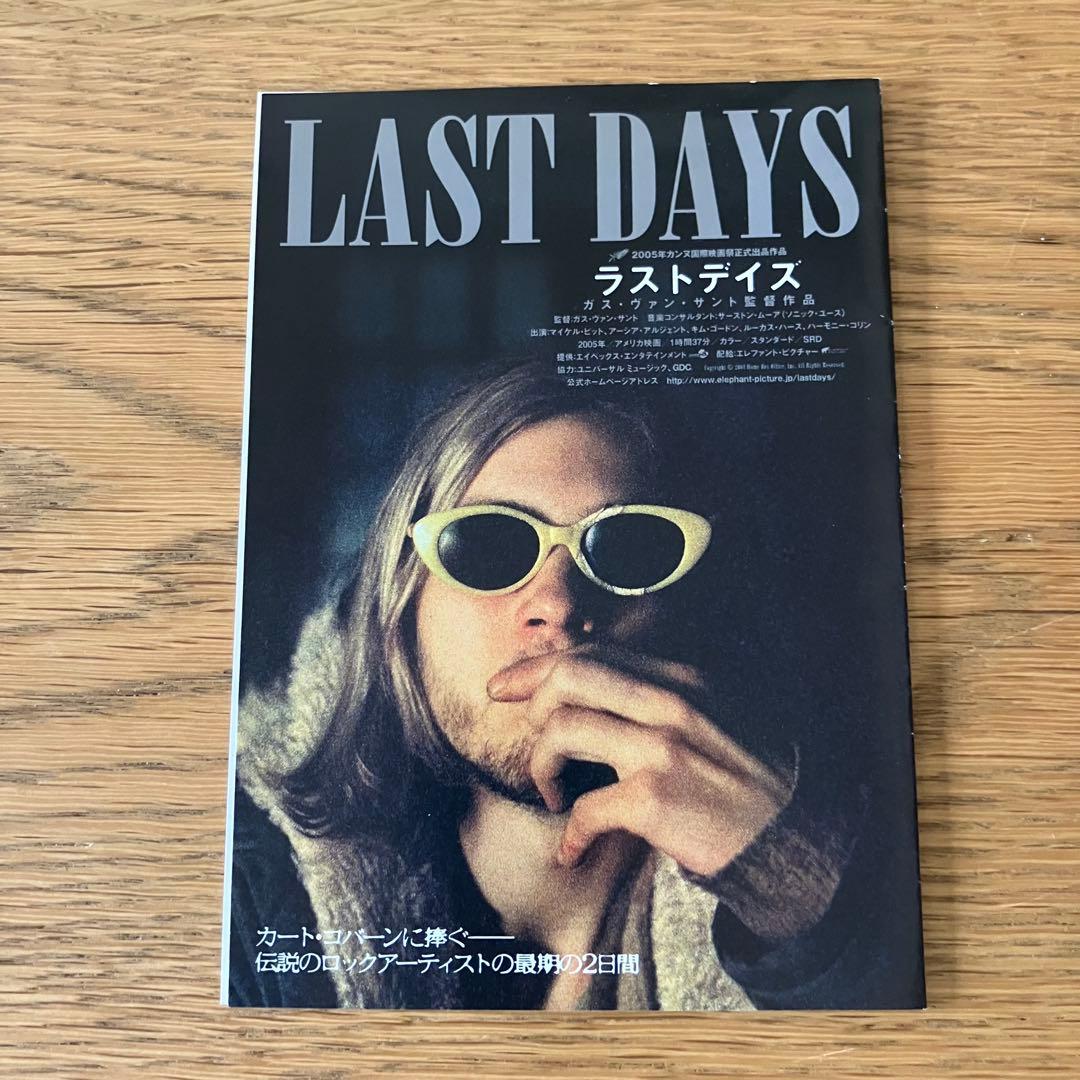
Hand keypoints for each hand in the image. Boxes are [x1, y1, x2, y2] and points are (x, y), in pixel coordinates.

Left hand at [487, 648, 793, 877]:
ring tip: (554, 794)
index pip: (591, 654)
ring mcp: (661, 747)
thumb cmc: (749, 780)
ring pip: (561, 730)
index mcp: (680, 677)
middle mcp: (669, 701)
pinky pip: (582, 809)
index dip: (536, 667)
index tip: (504, 685)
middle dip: (529, 701)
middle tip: (525, 733)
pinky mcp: (655, 798)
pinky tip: (571, 851)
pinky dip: (568, 835)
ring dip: (541, 767)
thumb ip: (661, 695)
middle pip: (568, 675)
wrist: (795, 837)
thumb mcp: (715, 714)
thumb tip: (592, 693)